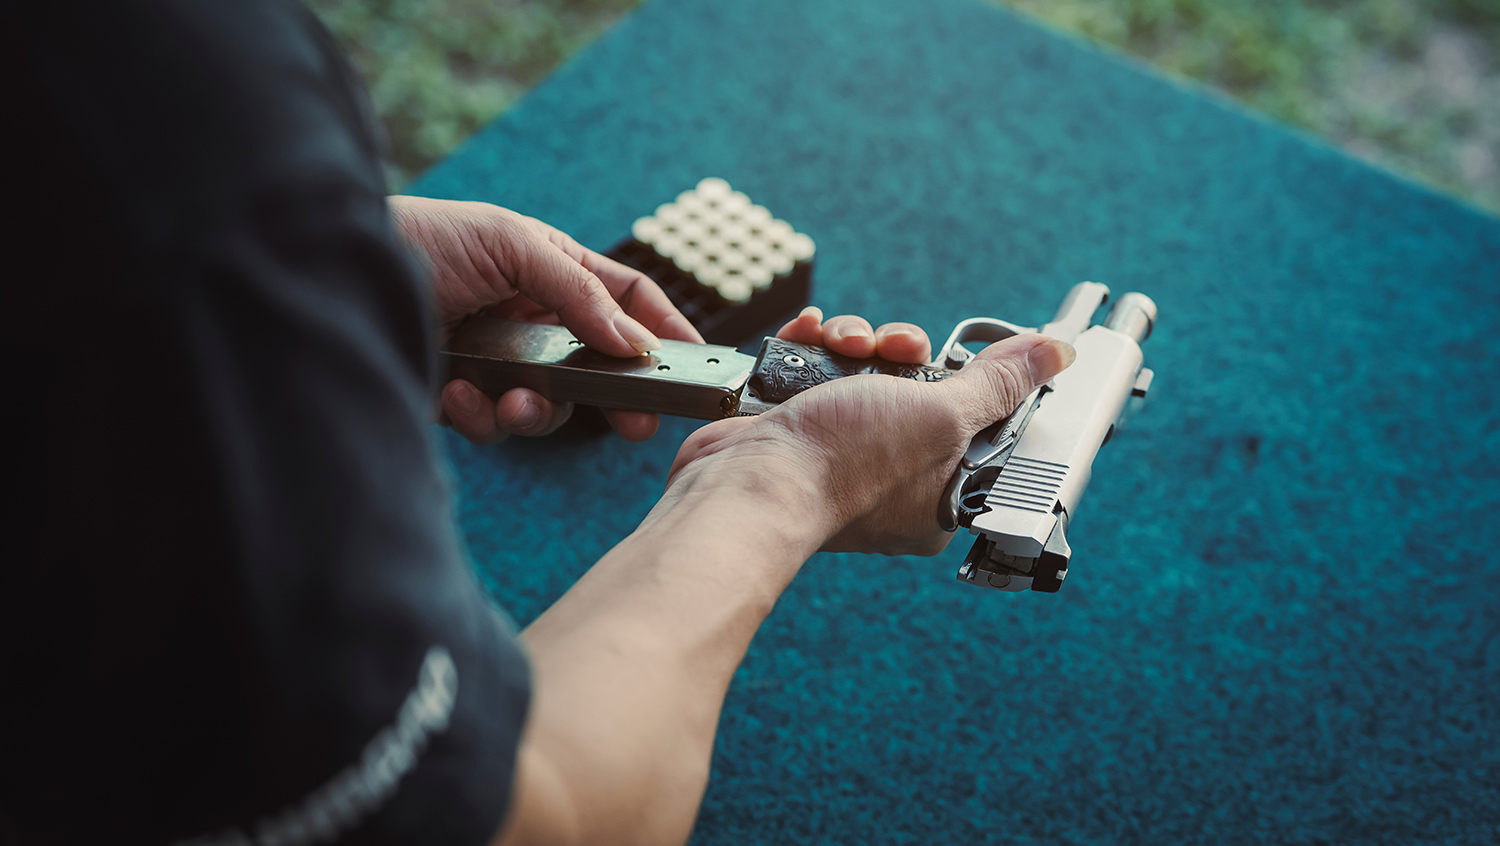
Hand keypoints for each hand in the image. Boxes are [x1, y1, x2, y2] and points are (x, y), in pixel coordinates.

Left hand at [390, 196, 703, 442]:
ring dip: (537, 412)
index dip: (662, 328)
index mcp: (552, 270)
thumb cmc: (421, 237)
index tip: (695, 361)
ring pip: (547, 405)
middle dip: (616, 398)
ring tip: (513, 403)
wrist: (334, 272)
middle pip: (597, 366)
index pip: (625, 299)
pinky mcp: (459, 396)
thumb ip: (576, 289)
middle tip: (636, 425)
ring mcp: (497, 360)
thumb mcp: (509, 242)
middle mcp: (531, 319)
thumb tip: (632, 339)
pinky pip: (490, 423)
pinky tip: (459, 396)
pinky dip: (480, 416)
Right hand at [665, 308, 1075, 555]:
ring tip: (839, 345)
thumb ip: (998, 384)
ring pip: (867, 374)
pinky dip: (812, 346)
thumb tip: (1055, 355)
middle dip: (902, 353)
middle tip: (895, 351)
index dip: (966, 382)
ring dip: (856, 342)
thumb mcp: (943, 416)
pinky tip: (810, 335)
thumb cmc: (846, 467)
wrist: (749, 483)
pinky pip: (817, 373)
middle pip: (918, 389)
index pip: (974, 425)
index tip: (955, 359)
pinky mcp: (798, 431)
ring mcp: (840, 454)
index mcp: (940, 494)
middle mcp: (891, 478)